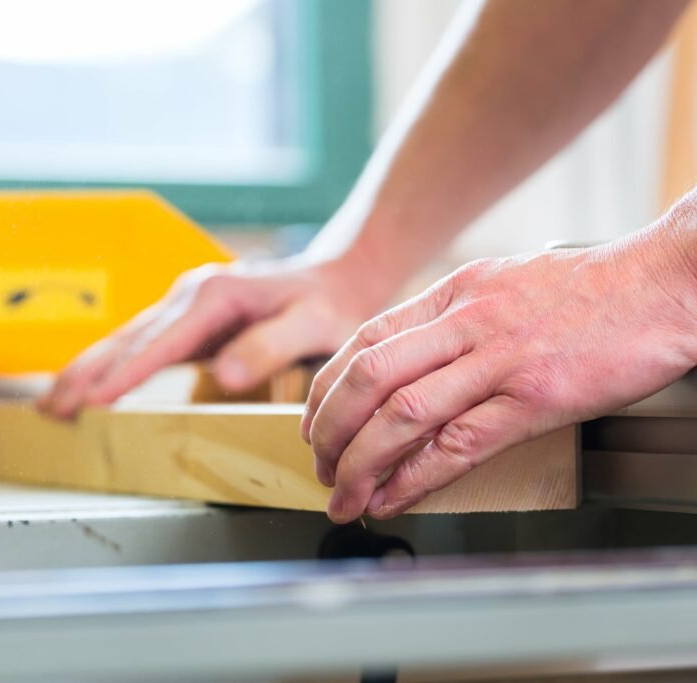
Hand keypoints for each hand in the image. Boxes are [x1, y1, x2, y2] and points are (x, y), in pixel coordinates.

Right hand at [38, 258, 375, 417]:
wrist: (337, 279)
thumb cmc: (328, 305)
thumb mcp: (313, 324)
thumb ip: (270, 346)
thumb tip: (224, 372)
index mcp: (216, 296)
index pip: (160, 342)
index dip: (125, 374)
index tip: (92, 400)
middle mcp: (191, 294)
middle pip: (127, 338)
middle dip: (86, 374)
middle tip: (52, 408)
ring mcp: (184, 304)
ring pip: (123, 339)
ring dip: (86, 370)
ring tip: (51, 403)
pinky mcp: (185, 318)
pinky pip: (137, 343)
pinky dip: (107, 365)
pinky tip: (88, 384)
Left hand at [303, 222, 696, 522]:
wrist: (662, 284)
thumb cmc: (590, 289)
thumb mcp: (502, 284)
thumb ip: (453, 317)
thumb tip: (410, 358)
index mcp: (454, 294)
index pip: (364, 341)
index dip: (327, 388)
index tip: (315, 421)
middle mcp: (465, 323)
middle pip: (368, 379)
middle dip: (330, 431)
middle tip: (320, 465)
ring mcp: (498, 360)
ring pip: (402, 415)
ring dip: (361, 463)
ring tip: (344, 495)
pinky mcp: (535, 398)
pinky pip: (458, 444)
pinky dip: (414, 477)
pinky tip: (392, 498)